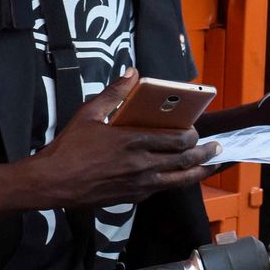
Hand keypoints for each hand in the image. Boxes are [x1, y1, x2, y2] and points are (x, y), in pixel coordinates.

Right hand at [25, 71, 221, 208]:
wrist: (53, 182)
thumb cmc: (68, 148)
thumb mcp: (89, 114)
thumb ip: (114, 93)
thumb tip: (132, 73)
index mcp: (133, 141)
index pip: (176, 140)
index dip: (192, 136)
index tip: (196, 131)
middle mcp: (142, 165)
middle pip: (185, 160)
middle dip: (205, 153)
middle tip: (216, 147)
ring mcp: (139, 184)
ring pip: (180, 180)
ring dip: (201, 172)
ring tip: (213, 166)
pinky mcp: (133, 197)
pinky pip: (161, 189)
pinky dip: (175, 182)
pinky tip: (179, 178)